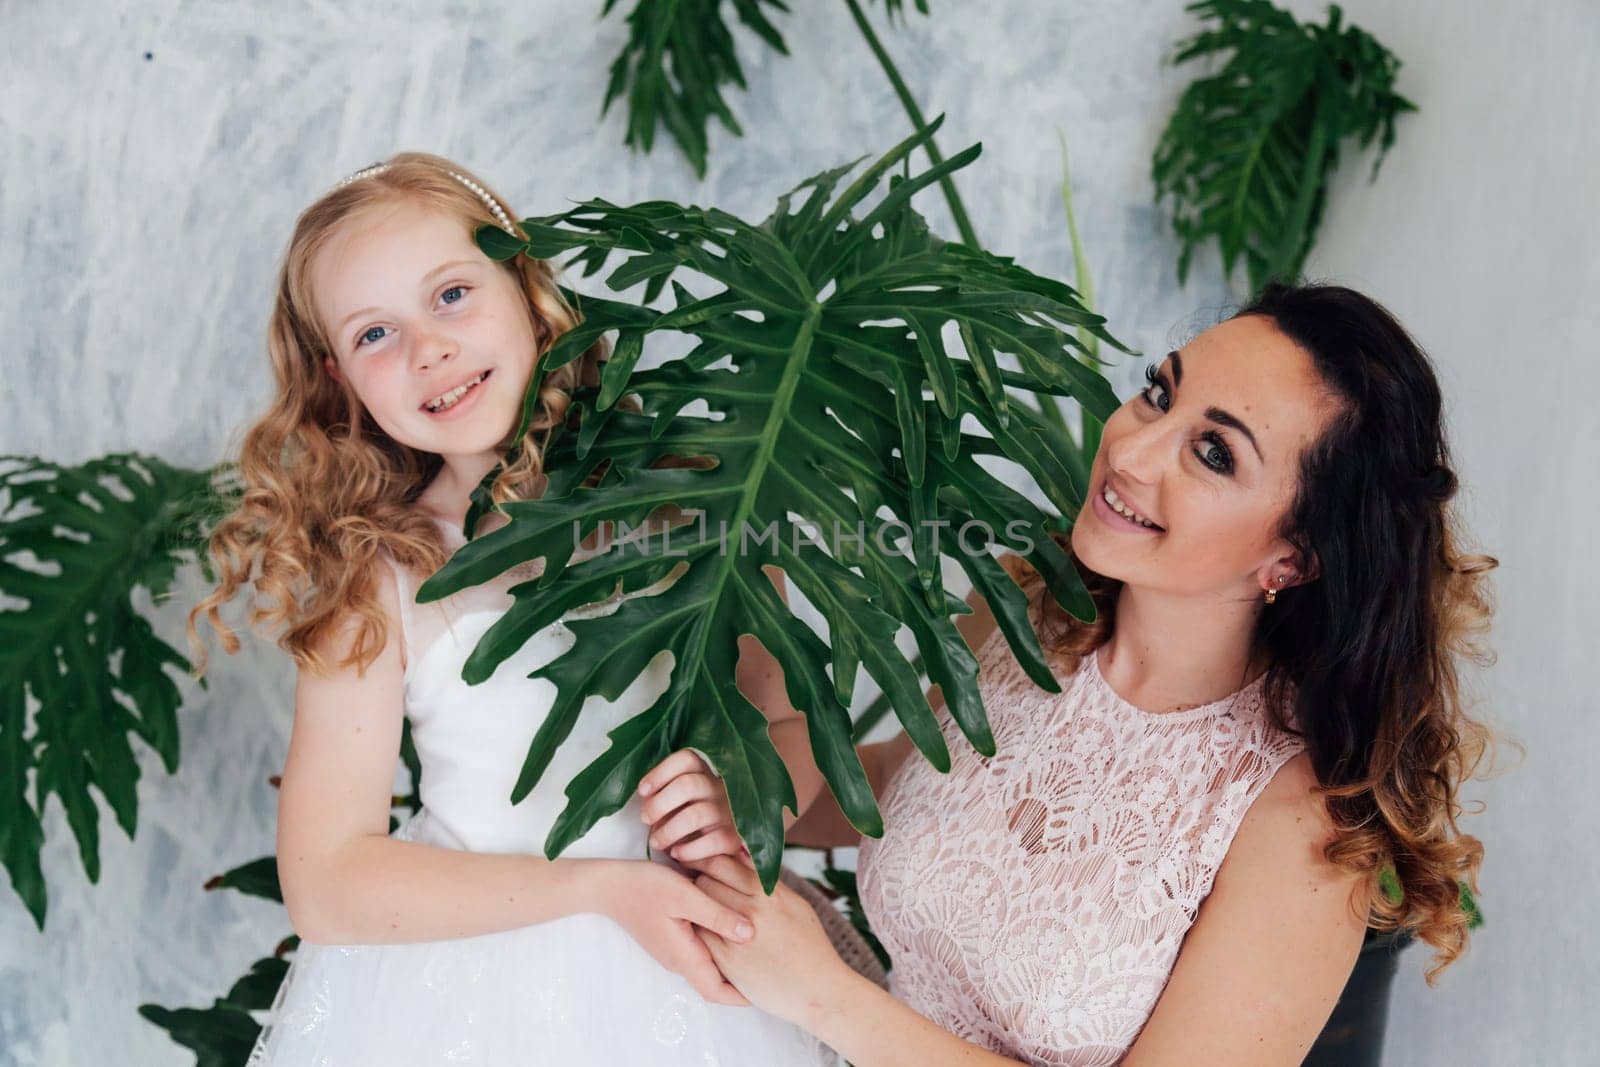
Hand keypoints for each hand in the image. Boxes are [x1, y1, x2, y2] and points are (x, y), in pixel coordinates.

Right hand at [594, 859, 755, 1006]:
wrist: (608, 884)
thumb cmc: (646, 887)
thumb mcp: (685, 896)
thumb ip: (717, 915)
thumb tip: (750, 934)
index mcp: (683, 956)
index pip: (715, 991)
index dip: (741, 996)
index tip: (764, 991)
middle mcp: (678, 959)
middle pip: (713, 982)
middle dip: (739, 982)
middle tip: (768, 971)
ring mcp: (673, 949)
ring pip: (707, 967)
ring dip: (729, 965)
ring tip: (756, 952)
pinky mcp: (670, 938)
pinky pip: (698, 952)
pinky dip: (718, 948)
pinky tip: (731, 930)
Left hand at [638, 748, 746, 863]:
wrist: (713, 851)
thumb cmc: (684, 820)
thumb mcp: (673, 802)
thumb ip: (661, 795)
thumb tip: (646, 798)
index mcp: (703, 773)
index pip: (687, 759)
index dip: (660, 773)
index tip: (642, 791)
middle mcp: (718, 789)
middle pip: (688, 785)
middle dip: (659, 803)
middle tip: (645, 818)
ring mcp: (728, 813)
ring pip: (696, 815)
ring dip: (669, 831)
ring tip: (656, 842)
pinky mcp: (733, 838)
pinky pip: (711, 842)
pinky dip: (689, 850)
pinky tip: (676, 854)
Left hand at [685, 853, 853, 1024]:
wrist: (818, 991)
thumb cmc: (810, 947)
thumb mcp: (796, 905)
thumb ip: (769, 884)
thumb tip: (746, 862)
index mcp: (769, 891)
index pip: (722, 861)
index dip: (709, 861)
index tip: (704, 865)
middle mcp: (752, 909)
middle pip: (705, 879)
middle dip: (698, 881)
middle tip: (695, 887)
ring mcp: (737, 934)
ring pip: (697, 907)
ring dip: (695, 906)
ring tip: (698, 910)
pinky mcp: (727, 960)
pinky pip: (698, 935)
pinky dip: (697, 930)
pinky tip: (702, 933)